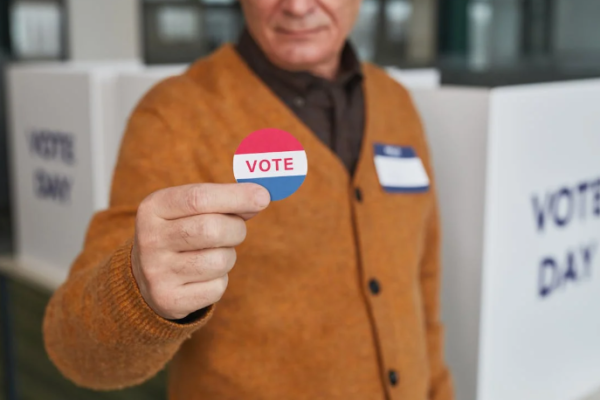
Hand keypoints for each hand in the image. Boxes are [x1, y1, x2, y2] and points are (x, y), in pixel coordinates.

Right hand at [131, 183, 269, 319]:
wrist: (147, 279)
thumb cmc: (182, 233)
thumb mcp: (191, 210)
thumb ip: (225, 201)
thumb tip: (260, 198)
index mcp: (153, 208)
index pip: (198, 198)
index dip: (235, 196)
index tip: (263, 197)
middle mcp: (149, 239)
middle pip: (212, 229)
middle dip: (236, 229)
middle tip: (236, 231)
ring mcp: (156, 272)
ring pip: (219, 261)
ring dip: (228, 256)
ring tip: (213, 254)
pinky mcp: (169, 300)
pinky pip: (217, 287)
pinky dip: (220, 280)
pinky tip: (203, 277)